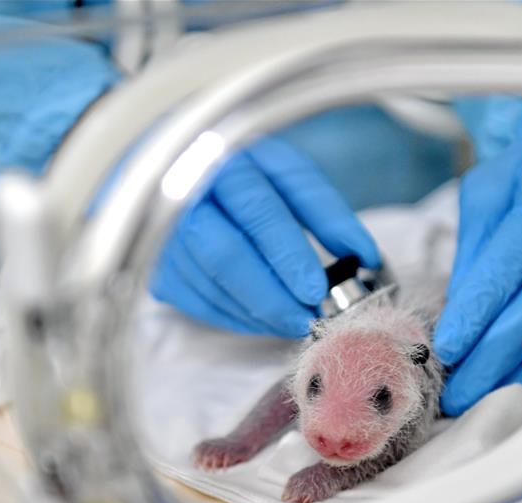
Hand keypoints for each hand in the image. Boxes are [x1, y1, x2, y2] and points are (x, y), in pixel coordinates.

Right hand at [150, 136, 379, 336]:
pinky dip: (237, 318)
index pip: (259, 210)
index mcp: (227, 162)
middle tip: (308, 319)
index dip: (288, 253)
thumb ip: (324, 212)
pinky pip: (198, 304)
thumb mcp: (285, 175)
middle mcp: (187, 196)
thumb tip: (364, 255)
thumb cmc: (241, 174)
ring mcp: (165, 235)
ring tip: (294, 321)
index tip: (316, 289)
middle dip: (273, 295)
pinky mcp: (157, 268)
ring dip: (259, 313)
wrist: (169, 173)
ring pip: (212, 285)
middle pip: (227, 255)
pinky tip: (264, 319)